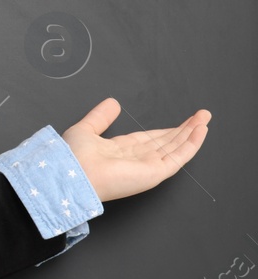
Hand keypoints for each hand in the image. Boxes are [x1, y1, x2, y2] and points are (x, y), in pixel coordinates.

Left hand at [61, 97, 210, 202]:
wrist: (72, 174)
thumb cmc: (73, 158)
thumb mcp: (86, 129)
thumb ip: (100, 117)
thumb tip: (112, 103)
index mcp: (119, 152)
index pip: (149, 140)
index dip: (166, 130)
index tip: (180, 122)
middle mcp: (135, 160)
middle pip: (166, 143)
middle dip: (184, 130)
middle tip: (200, 116)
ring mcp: (146, 167)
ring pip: (175, 148)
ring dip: (192, 133)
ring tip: (205, 119)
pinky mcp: (154, 173)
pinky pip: (178, 157)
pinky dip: (192, 143)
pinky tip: (201, 130)